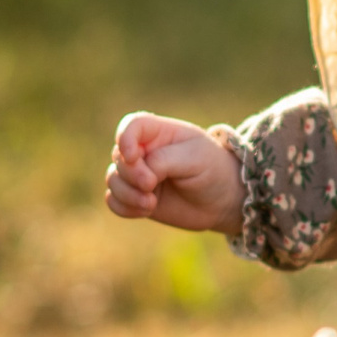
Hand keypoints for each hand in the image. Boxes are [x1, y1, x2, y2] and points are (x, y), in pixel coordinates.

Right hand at [105, 112, 246, 235]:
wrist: (222, 200)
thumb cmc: (212, 169)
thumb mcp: (195, 158)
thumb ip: (163, 160)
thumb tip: (140, 174)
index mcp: (158, 132)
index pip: (131, 125)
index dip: (125, 138)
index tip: (134, 157)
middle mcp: (144, 151)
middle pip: (118, 156)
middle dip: (130, 174)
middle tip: (150, 186)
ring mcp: (138, 175)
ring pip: (113, 180)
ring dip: (127, 194)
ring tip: (150, 204)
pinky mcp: (136, 197)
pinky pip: (114, 201)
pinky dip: (124, 207)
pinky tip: (145, 211)